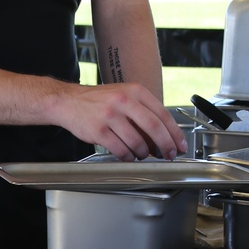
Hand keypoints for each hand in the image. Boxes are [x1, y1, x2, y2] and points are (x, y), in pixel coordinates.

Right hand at [58, 83, 186, 161]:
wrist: (68, 101)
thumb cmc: (98, 101)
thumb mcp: (123, 95)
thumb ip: (143, 110)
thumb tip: (164, 134)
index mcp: (134, 91)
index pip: (162, 113)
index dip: (174, 132)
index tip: (180, 144)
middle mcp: (123, 101)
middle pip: (154, 127)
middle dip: (165, 145)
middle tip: (169, 154)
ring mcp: (110, 116)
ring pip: (137, 142)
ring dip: (143, 153)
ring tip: (142, 155)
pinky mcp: (98, 131)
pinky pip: (121, 150)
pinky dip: (128, 157)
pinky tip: (128, 156)